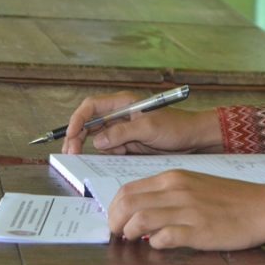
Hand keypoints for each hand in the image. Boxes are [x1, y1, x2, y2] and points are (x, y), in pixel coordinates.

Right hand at [63, 91, 222, 155]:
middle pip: (89, 124)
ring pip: (97, 139)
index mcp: (123, 103)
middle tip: (70, 154)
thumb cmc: (176, 126)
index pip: (91, 107)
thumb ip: (122, 133)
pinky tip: (106, 160)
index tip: (70, 135)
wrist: (194, 139)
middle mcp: (120, 115)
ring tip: (84, 159)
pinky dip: (106, 156)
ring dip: (92, 149)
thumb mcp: (149, 128)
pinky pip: (110, 150)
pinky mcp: (128, 144)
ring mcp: (123, 131)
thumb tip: (97, 140)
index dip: (77, 119)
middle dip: (77, 137)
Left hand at [108, 170, 264, 250]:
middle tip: (118, 234)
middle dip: (114, 222)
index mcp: (173, 178)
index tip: (115, 220)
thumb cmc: (230, 198)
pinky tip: (160, 244)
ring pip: (139, 221)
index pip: (128, 189)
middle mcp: (176, 191)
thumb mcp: (195, 184)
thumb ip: (169, 193)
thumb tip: (142, 209)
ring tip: (134, 240)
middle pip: (127, 205)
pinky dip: (154, 243)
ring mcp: (186, 211)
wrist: (263, 207)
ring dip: (130, 234)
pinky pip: (162, 238)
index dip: (114, 208)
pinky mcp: (197, 232)